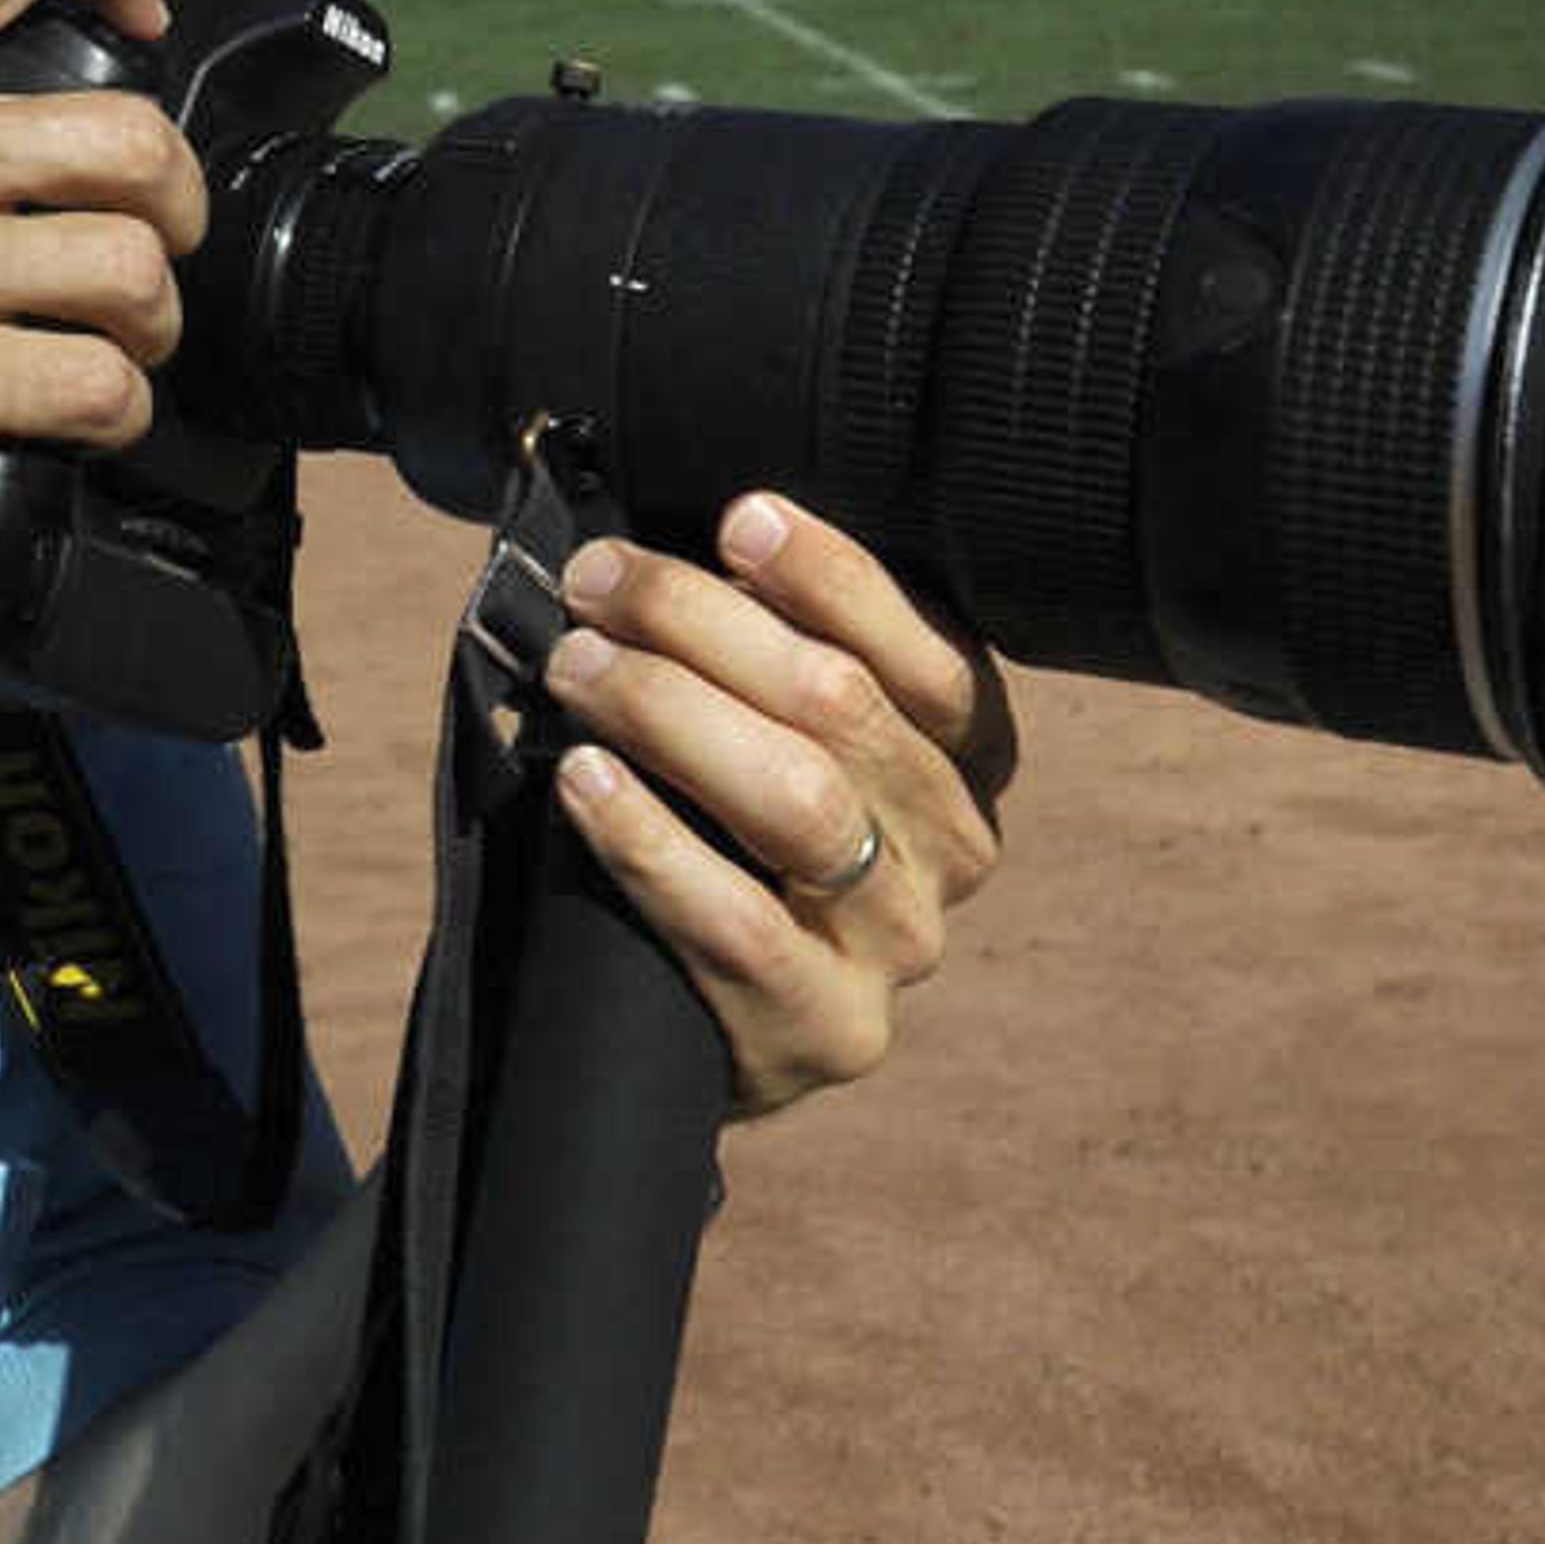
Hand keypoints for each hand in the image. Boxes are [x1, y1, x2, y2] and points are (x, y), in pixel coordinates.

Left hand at [539, 490, 1010, 1122]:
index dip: (832, 577)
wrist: (714, 1023)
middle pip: (842, 709)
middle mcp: (957, 847)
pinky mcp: (828, 1026)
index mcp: (968, 757)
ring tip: (576, 665)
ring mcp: (899, 945)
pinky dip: (650, 840)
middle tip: (598, 581)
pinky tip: (583, 779)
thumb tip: (677, 540)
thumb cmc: (739, 837)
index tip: (737, 518)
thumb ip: (770, 648)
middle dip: (704, 624)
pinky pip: (736, 922)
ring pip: (798, 803)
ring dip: (671, 713)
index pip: (927, 650)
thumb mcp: (780, 732)